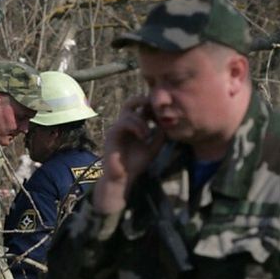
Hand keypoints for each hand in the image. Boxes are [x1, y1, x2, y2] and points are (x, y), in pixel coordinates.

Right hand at [91, 93, 159, 214]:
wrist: (123, 178)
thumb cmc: (136, 163)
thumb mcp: (153, 147)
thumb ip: (159, 136)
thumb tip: (167, 123)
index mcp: (134, 125)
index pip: (141, 107)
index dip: (152, 106)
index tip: (164, 112)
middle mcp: (124, 124)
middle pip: (131, 102)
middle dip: (143, 100)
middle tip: (155, 107)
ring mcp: (117, 128)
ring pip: (129, 112)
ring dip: (142, 121)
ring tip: (148, 135)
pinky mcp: (112, 134)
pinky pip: (124, 123)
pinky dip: (136, 127)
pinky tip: (143, 137)